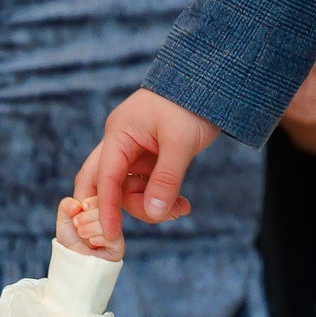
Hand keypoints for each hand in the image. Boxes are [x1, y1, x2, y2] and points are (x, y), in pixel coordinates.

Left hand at [55, 196, 123, 262]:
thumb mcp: (64, 220)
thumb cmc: (70, 241)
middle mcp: (110, 218)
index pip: (101, 197)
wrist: (73, 262)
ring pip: (106, 222)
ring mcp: (115, 231)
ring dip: (89, 229)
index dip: (88, 203)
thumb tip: (77, 204)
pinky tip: (92, 243)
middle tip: (78, 226)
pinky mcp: (118, 245)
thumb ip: (66, 206)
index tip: (78, 211)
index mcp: (100, 209)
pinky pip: (111, 236)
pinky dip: (96, 239)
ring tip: (83, 236)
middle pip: (104, 208)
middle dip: (85, 217)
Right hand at [73, 88, 221, 244]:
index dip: (106, 208)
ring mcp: (133, 151)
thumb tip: (155, 213)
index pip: (105, 176)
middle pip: (103, 184)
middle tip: (123, 233)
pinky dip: (160, 198)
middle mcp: (120, 143)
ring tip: (179, 209)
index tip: (110, 234)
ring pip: (128, 190)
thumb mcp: (181, 143)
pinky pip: (145, 186)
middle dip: (116, 209)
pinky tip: (180, 205)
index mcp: (119, 133)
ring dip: (149, 206)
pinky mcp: (148, 157)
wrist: (212, 82)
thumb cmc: (193, 103)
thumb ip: (166, 179)